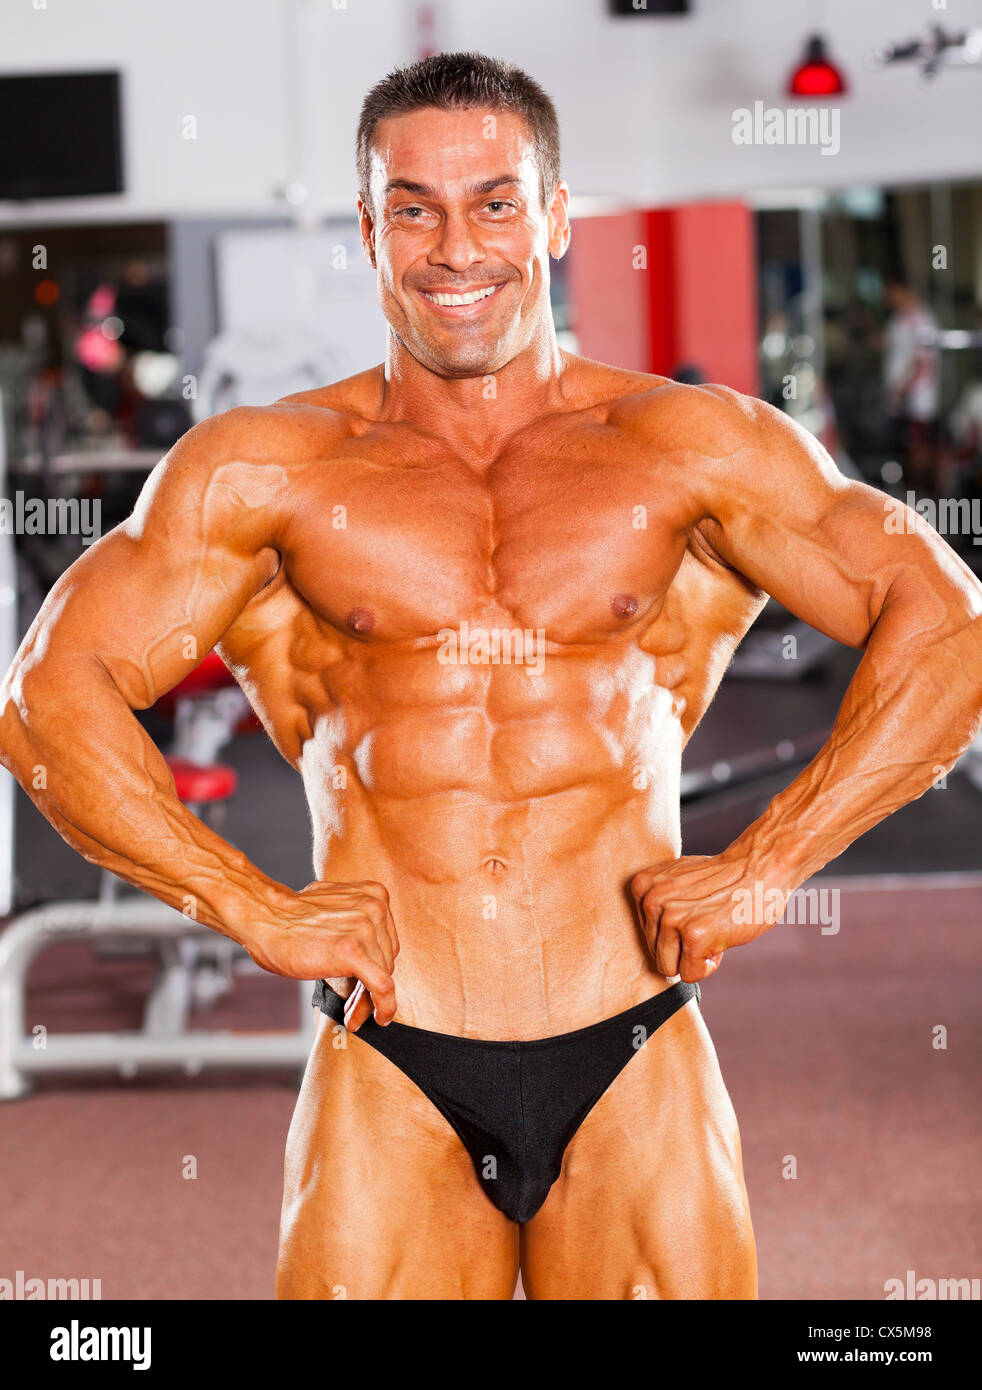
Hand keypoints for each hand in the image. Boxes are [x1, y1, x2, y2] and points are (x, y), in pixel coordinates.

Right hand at [248, 880, 398, 1027]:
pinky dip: (384, 1007)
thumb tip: (370, 956)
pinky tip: (379, 1019)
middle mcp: (375, 907)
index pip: (387, 942)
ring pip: (383, 976)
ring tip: (350, 1014)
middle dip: (371, 986)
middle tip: (353, 1006)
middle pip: (387, 959)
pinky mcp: (353, 952)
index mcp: (374, 895)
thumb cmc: (291, 918)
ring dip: (367, 1001)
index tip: (364, 986)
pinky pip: (382, 987)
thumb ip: (358, 923)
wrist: (264, 917)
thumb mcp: (336, 910)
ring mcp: (365, 929)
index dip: (377, 967)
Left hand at [630, 853, 786, 982]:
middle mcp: (651, 900)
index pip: (644, 935)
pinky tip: (721, 936)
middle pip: (656, 953)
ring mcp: (671, 917)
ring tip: (713, 927)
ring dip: (695, 955)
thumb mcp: (676, 881)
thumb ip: (657, 903)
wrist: (760, 868)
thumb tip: (648, 944)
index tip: (694, 912)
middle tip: (707, 920)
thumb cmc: (723, 879)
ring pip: (670, 966)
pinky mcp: (694, 934)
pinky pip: (690, 973)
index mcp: (642, 886)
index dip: (674, 932)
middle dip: (683, 947)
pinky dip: (709, 964)